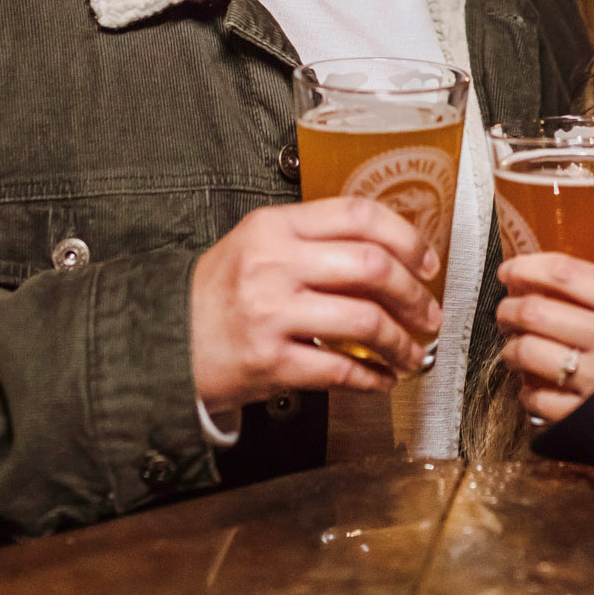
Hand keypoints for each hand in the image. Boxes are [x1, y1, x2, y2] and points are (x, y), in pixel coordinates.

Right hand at [189, 197, 442, 411]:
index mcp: (274, 227)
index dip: (405, 237)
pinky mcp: (270, 360)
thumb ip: (312, 241)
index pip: (357, 215)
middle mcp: (273, 264)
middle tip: (429, 312)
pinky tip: (382, 379)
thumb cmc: (217, 294)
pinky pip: (339, 369)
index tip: (426, 261)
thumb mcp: (256, 245)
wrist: (164, 341)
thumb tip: (386, 256)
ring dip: (401, 341)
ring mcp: (271, 313)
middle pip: (371, 266)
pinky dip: (372, 379)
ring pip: (364, 320)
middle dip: (414, 293)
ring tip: (412, 352)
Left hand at [496, 253, 593, 424]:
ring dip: (510, 348)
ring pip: (526, 352)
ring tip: (514, 348)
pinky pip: (536, 398)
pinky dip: (526, 391)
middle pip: (534, 310)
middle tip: (506, 310)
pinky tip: (533, 386)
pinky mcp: (585, 415)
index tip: (512, 269)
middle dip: (509, 308)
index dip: (527, 266)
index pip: (564, 272)